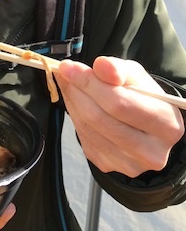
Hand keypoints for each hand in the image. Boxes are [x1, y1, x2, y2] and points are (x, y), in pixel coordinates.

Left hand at [55, 56, 184, 176]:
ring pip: (86, 127)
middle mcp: (151, 151)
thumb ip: (119, 69)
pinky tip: (78, 103)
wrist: (144, 125)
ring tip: (71, 84)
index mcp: (166, 125)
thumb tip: (100, 65)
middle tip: (66, 72)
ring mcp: (128, 163)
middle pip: (98, 117)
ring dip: (72, 101)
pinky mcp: (108, 165)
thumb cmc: (142, 97)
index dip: (89, 83)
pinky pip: (83, 137)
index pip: (118, 103)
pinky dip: (74, 115)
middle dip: (76, 90)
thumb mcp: (136, 76)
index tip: (69, 67)